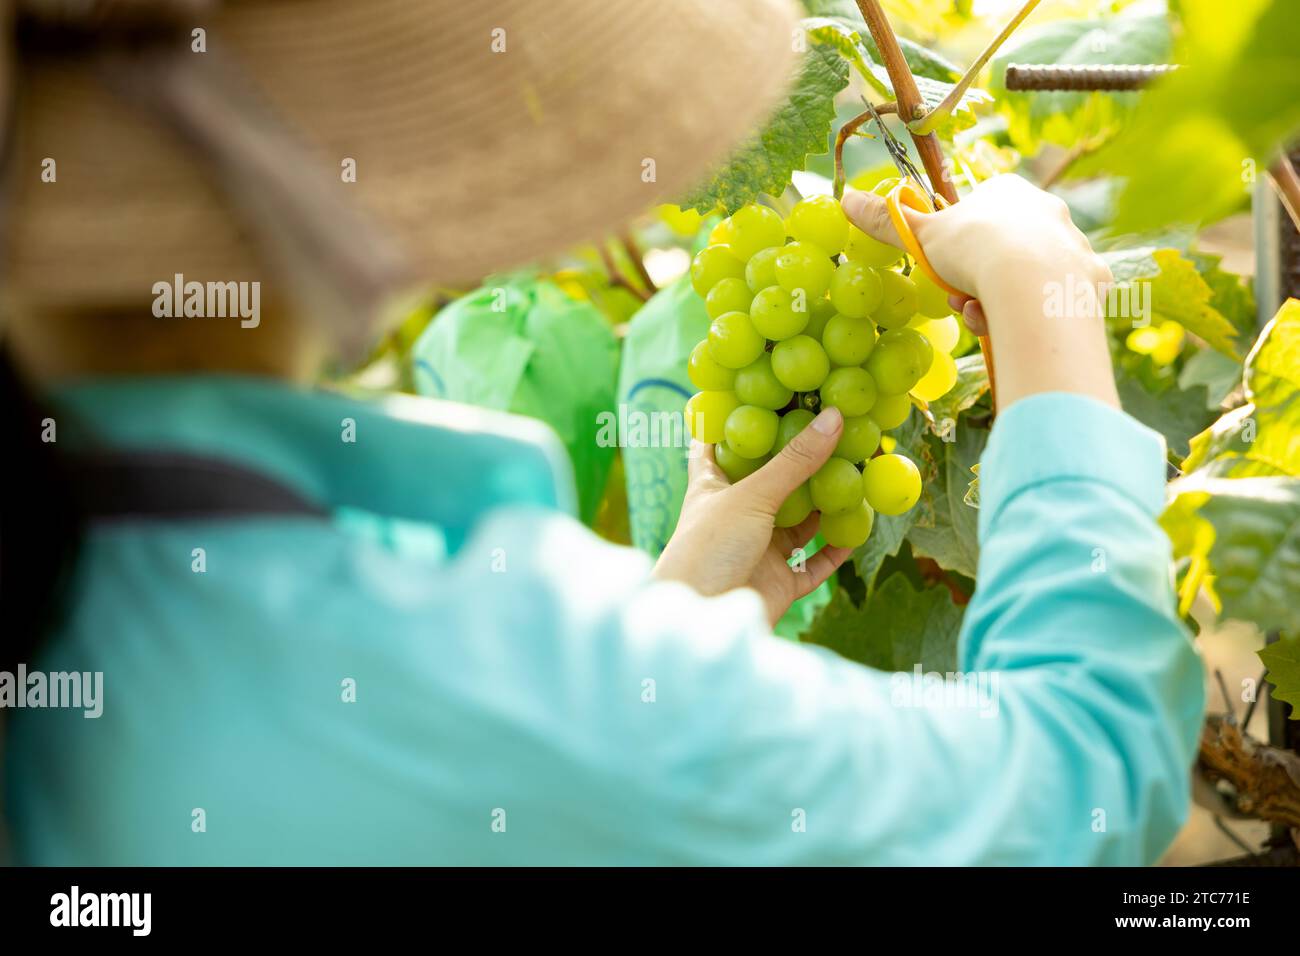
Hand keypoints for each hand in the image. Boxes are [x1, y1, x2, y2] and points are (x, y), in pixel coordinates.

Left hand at [653, 407, 853, 624]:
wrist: (701, 620)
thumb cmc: (708, 549)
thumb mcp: (751, 496)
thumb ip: (795, 461)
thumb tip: (836, 417)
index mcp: (712, 487)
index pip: (717, 445)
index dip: (732, 422)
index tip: (757, 396)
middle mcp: (736, 516)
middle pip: (772, 482)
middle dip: (803, 462)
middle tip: (837, 433)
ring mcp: (758, 551)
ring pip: (800, 523)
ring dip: (827, 504)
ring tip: (860, 475)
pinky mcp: (779, 583)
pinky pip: (815, 563)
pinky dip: (836, 549)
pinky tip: (859, 528)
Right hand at [842, 174, 1119, 408]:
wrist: (1031, 282)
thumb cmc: (975, 250)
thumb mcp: (921, 236)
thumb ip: (886, 220)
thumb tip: (844, 199)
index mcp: (1009, 192)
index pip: (980, 218)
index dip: (957, 249)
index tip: (946, 272)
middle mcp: (1048, 211)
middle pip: (1004, 250)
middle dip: (978, 280)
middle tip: (963, 301)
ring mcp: (1074, 245)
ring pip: (1030, 277)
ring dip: (1001, 300)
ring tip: (986, 318)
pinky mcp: (1091, 279)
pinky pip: (1060, 299)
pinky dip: (1037, 313)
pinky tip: (1021, 325)